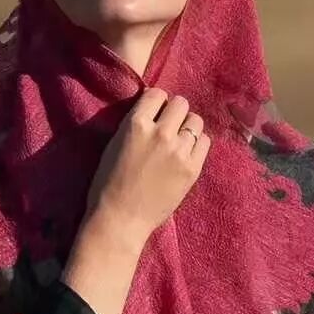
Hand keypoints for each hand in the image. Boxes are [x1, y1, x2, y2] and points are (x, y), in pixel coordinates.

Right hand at [85, 87, 210, 245]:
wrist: (120, 219)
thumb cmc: (108, 184)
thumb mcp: (115, 144)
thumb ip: (135, 125)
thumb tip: (153, 111)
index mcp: (135, 124)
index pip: (157, 94)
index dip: (157, 103)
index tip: (155, 114)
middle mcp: (160, 133)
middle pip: (181, 103)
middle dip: (174, 112)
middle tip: (169, 127)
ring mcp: (179, 151)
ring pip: (195, 121)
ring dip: (187, 128)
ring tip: (178, 142)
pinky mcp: (192, 169)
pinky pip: (205, 142)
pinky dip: (197, 144)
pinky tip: (186, 154)